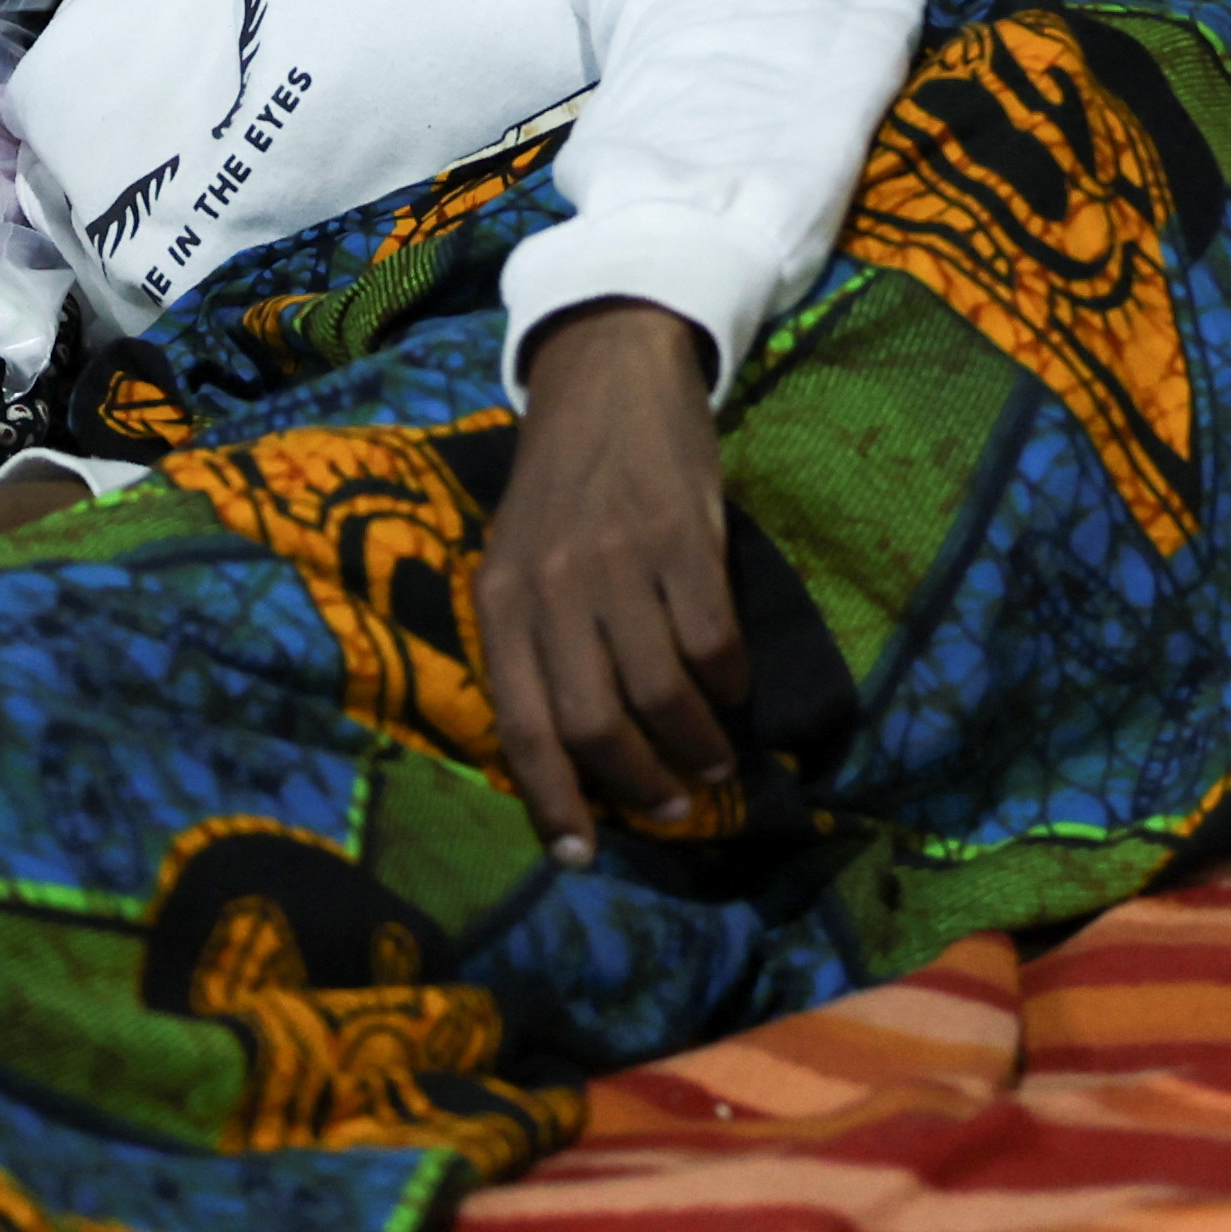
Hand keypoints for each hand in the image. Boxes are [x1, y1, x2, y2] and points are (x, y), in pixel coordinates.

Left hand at [478, 299, 744, 866]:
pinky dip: (727, 684)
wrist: (609, 375)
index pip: (521, 726)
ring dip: (695, 745)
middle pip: (597, 723)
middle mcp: (552, 588)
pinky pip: (713, 641)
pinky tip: (731, 692)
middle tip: (674, 809)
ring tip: (715, 763)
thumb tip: (572, 752)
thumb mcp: (516, 559)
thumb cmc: (560, 483)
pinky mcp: (685, 539)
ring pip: (662, 691)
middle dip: (640, 785)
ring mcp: (620, 563)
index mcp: (500, 602)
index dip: (553, 802)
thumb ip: (532, 641)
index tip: (583, 856)